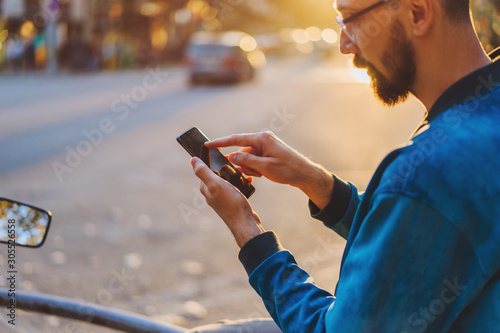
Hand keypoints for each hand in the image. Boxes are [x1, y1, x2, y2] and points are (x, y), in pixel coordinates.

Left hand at [191, 157, 264, 247]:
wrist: (245, 222)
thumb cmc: (231, 203)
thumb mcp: (216, 184)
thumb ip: (203, 172)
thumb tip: (192, 160)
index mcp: (205, 188)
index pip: (205, 169)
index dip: (213, 159)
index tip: (221, 152)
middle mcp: (212, 193)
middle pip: (218, 173)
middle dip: (226, 167)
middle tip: (236, 163)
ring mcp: (222, 198)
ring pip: (227, 180)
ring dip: (235, 174)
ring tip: (243, 172)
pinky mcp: (232, 201)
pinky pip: (235, 187)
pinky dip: (241, 182)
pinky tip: (247, 181)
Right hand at [205, 132, 333, 208]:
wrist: (305, 174)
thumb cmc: (288, 169)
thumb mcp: (265, 167)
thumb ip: (246, 161)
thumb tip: (231, 156)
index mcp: (262, 138)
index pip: (236, 139)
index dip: (220, 142)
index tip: (207, 144)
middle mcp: (263, 139)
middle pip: (242, 150)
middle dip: (242, 163)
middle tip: (250, 172)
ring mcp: (266, 145)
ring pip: (248, 157)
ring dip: (250, 167)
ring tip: (262, 174)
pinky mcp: (268, 152)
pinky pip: (255, 160)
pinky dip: (255, 168)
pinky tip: (263, 174)